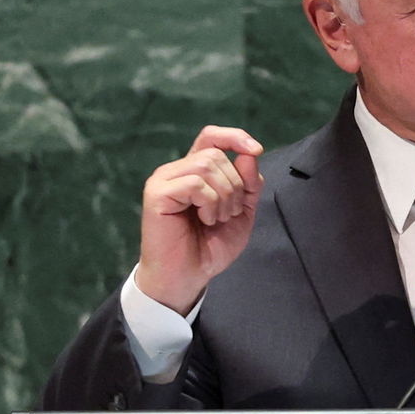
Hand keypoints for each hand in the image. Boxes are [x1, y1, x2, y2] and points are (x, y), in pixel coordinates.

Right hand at [136, 126, 263, 313]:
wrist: (189, 277)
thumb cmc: (210, 247)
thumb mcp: (241, 213)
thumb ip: (249, 184)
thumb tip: (249, 154)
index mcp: (194, 172)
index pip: (211, 136)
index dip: (235, 136)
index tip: (257, 150)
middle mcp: (177, 171)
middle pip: (216, 155)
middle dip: (235, 185)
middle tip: (230, 214)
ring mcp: (164, 180)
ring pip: (206, 166)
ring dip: (224, 196)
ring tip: (217, 219)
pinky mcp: (157, 194)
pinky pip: (195, 184)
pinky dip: (210, 203)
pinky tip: (205, 220)